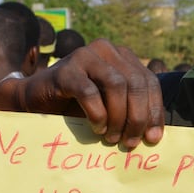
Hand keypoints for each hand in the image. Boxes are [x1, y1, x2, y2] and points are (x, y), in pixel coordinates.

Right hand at [2, 39, 164, 148]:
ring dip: (118, 117)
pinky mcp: (65, 70)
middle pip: (136, 83)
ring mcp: (85, 56)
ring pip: (116, 85)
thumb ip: (131, 111)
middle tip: (131, 143)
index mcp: (122, 56)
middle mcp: (106, 50)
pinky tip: (97, 128)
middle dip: (138, 117)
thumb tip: (156, 135)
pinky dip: (97, 114)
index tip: (153, 138)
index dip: (154, 111)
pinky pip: (89, 92)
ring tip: (112, 138)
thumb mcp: (111, 107)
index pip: (149, 82)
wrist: (37, 101)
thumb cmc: (77, 106)